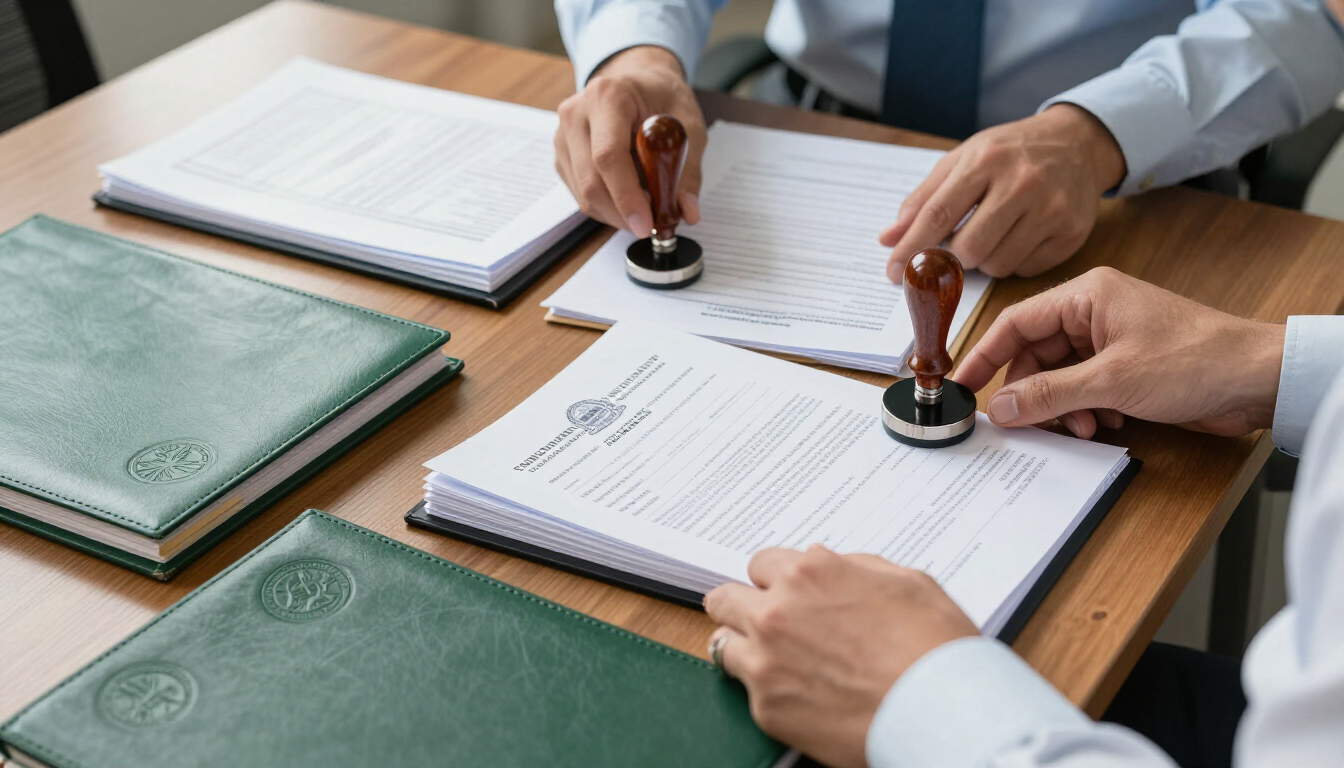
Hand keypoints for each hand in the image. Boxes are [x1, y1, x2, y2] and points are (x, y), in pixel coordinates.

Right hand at [554, 46, 705, 235]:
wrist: (639, 81)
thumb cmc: (662, 97)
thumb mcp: (689, 127)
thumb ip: (687, 171)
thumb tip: (688, 212)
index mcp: (607, 96)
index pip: (608, 156)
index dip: (626, 196)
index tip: (647, 224)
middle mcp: (576, 114)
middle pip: (591, 181)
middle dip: (623, 213)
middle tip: (654, 224)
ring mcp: (563, 136)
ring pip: (584, 195)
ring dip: (617, 213)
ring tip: (647, 206)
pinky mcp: (562, 155)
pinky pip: (581, 195)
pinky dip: (608, 207)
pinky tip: (629, 195)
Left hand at [704, 545, 976, 767]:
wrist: (943, 713)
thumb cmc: (935, 647)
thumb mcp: (904, 581)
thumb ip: (854, 568)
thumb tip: (832, 568)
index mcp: (809, 573)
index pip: (761, 563)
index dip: (777, 580)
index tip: (785, 594)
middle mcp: (777, 612)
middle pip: (725, 599)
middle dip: (743, 607)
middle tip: (763, 622)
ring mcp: (766, 661)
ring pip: (722, 643)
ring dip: (742, 647)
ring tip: (770, 660)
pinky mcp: (766, 707)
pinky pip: (746, 690)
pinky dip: (767, 691)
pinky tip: (797, 694)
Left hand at [880, 105, 1125, 280]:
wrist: (1078, 143)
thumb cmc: (1010, 153)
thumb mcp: (963, 159)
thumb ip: (923, 199)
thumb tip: (888, 239)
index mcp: (986, 160)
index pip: (938, 214)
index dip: (910, 248)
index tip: (891, 271)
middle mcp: (1022, 183)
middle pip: (968, 249)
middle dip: (953, 256)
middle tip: (957, 244)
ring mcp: (1051, 209)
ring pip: (996, 265)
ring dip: (983, 260)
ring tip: (993, 233)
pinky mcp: (1071, 233)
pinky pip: (1024, 270)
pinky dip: (1013, 261)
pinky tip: (1020, 236)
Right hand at [954, 268, 1285, 438]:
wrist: (1259, 378)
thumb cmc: (1197, 359)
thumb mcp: (1111, 381)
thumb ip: (1049, 393)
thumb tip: (1002, 407)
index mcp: (1086, 296)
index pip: (1016, 323)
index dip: (985, 356)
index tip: (961, 385)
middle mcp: (1095, 313)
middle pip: (1035, 354)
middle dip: (1032, 392)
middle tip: (1022, 422)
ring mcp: (1111, 340)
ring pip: (1059, 376)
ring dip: (1062, 406)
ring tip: (1080, 425)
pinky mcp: (1127, 367)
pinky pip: (1084, 389)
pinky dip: (1085, 410)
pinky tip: (1104, 424)